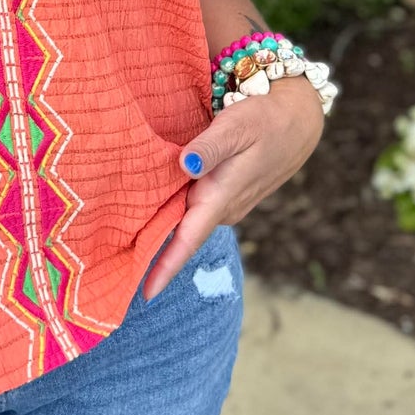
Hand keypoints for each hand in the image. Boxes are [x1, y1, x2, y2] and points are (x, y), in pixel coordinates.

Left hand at [142, 73, 324, 300]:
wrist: (299, 122)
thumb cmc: (265, 121)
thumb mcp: (236, 126)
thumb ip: (210, 147)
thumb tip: (186, 164)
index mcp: (221, 196)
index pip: (188, 239)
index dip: (166, 266)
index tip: (146, 293)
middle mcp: (223, 208)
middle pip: (181, 234)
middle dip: (152, 252)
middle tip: (115, 267)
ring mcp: (227, 204)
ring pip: (187, 220)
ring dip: (161, 228)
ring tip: (122, 239)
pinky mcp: (228, 194)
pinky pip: (195, 208)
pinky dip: (175, 210)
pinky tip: (152, 204)